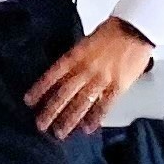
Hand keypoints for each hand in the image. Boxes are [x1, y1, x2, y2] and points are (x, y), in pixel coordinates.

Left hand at [25, 17, 153, 138]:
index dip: (40, 89)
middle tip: (41, 125)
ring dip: (69, 119)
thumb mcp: (84, 43)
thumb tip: (62, 76)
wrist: (134, 30)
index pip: (52, 75)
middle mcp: (85, 69)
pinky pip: (104, 105)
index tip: (29, 102)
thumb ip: (74, 60)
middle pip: (64, 93)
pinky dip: (95, 118)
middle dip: (51, 110)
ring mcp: (101, 79)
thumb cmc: (110, 33)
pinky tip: (87, 128)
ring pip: (81, 102)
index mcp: (75, 56)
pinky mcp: (118, 86)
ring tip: (60, 132)